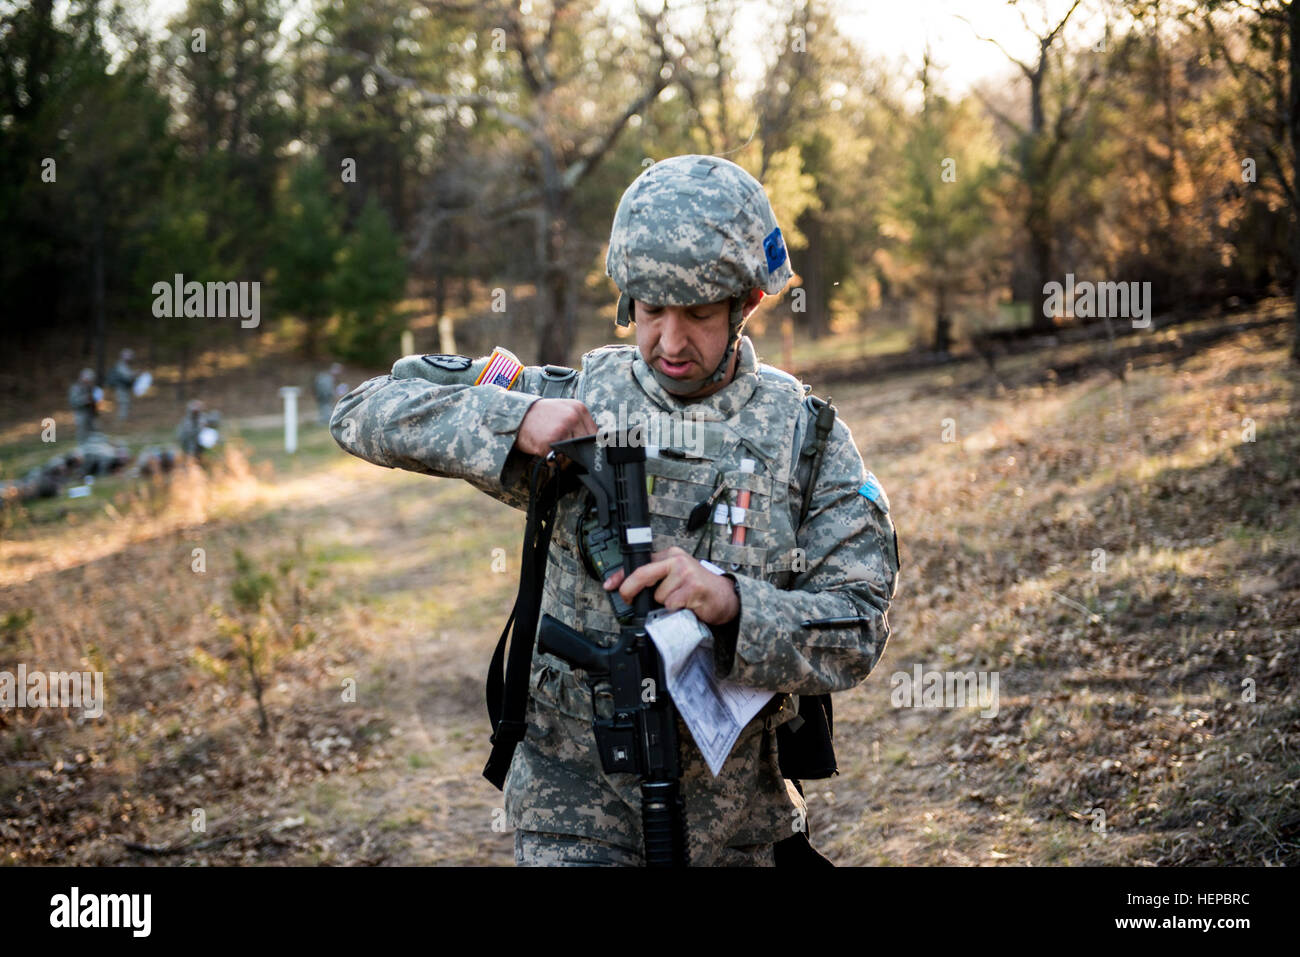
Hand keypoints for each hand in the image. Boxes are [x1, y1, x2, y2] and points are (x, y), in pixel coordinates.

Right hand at [514, 399, 598, 456]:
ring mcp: (561, 430)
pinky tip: (543, 448)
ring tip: (551, 444)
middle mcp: (572, 417)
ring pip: (573, 454)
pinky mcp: (549, 443)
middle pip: (585, 446)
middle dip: (575, 450)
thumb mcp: (564, 409)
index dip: (587, 444)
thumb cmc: (541, 414)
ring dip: (563, 456)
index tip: (579, 446)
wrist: (517, 415)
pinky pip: (558, 460)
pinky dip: (551, 460)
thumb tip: (595, 441)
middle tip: (561, 445)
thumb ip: (580, 422)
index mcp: (579, 408)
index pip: (594, 434)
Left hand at [604, 547, 739, 625]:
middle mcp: (677, 560)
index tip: (609, 585)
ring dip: (665, 604)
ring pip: (658, 595)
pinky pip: (671, 604)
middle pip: (642, 573)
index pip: (639, 563)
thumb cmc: (698, 588)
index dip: (621, 576)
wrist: (725, 596)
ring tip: (679, 601)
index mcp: (670, 555)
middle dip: (629, 589)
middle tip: (628, 600)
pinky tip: (687, 605)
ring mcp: (685, 573)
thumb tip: (631, 592)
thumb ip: (657, 580)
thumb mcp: (676, 577)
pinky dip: (675, 609)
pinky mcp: (693, 587)